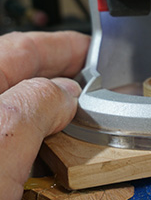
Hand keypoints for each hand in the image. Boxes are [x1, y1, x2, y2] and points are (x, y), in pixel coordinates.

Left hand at [0, 31, 89, 199]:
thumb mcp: (4, 134)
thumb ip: (41, 102)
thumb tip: (65, 93)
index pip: (29, 47)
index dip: (67, 47)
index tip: (93, 50)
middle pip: (26, 77)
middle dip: (63, 78)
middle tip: (93, 86)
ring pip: (21, 111)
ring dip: (52, 114)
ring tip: (79, 118)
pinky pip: (13, 141)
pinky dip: (35, 143)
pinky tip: (50, 152)